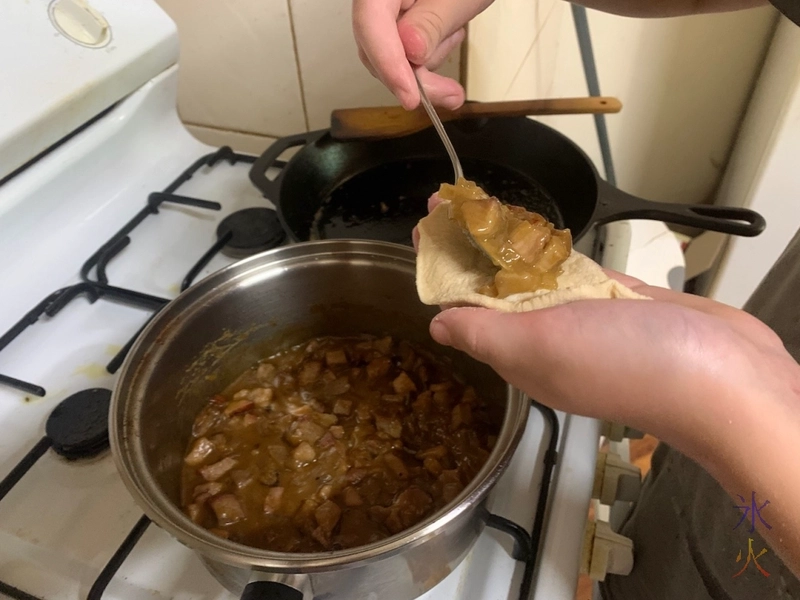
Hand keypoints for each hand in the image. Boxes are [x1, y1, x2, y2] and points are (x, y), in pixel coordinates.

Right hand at [352, 0, 494, 109]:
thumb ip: (432, 22)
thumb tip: (410, 52)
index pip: (370, 21)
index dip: (388, 63)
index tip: (410, 96)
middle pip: (375, 45)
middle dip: (412, 76)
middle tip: (448, 95)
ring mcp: (384, 9)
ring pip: (388, 54)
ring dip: (422, 66)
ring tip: (455, 39)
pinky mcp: (397, 19)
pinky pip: (401, 50)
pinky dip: (425, 56)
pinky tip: (448, 37)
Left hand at [414, 193, 799, 573]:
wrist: (722, 374)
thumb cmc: (626, 363)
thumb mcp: (537, 348)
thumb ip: (484, 333)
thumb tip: (437, 327)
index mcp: (519, 351)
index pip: (465, 305)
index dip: (441, 269)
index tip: (424, 231)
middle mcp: (547, 335)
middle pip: (493, 285)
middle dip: (466, 246)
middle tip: (445, 206)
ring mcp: (585, 315)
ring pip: (532, 274)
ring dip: (502, 242)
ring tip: (478, 207)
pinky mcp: (620, 298)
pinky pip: (575, 270)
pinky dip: (551, 249)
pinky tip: (531, 230)